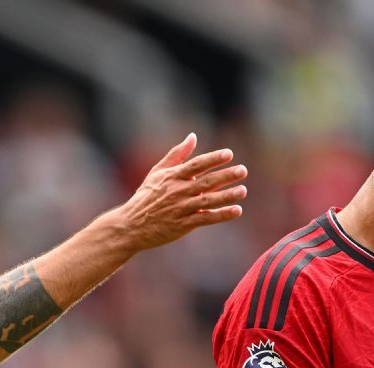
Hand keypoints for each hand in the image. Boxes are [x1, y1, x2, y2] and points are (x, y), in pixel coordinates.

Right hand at [113, 133, 246, 250]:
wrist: (131, 225)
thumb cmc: (145, 197)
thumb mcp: (157, 173)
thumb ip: (176, 154)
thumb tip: (192, 136)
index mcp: (172, 177)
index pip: (196, 165)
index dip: (212, 159)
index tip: (229, 154)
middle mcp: (177, 191)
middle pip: (205, 181)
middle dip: (225, 176)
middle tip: (243, 170)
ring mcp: (181, 208)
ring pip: (208, 200)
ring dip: (227, 196)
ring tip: (243, 191)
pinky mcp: (183, 225)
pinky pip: (205, 218)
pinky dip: (221, 215)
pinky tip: (236, 211)